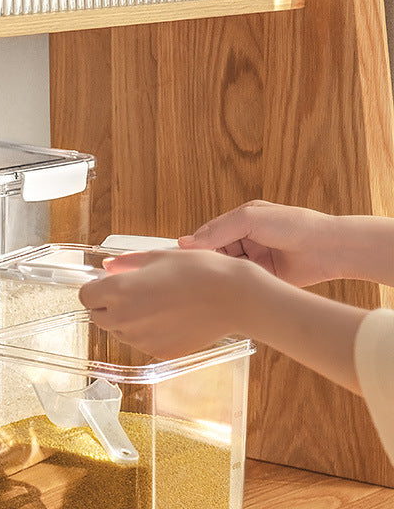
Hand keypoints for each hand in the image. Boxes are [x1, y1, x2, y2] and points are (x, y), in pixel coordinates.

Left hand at [78, 243, 365, 393]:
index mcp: (119, 291)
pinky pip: (141, 342)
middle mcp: (124, 319)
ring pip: (119, 331)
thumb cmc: (199, 270)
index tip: (109, 283)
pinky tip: (170, 318)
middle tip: (135, 292)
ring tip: (156, 304)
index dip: (95, 288)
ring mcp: (140, 340)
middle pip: (97, 316)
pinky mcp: (157, 352)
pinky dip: (148, 332)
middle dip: (108, 305)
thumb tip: (108, 266)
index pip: (85, 296)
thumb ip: (127, 263)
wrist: (234, 298)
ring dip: (127, 319)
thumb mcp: (160, 257)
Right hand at [178, 200, 340, 286]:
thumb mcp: (250, 219)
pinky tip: (224, 290)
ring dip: (218, 275)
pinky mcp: (260, 278)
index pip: (206, 234)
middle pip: (213, 253)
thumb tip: (185, 241)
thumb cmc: (295, 226)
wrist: (328, 249)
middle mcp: (244, 240)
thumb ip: (217, 229)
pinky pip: (238, 282)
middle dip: (205, 262)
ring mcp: (252, 260)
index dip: (194, 247)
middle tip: (193, 274)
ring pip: (224, 269)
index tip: (180, 259)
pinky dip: (231, 286)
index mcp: (240, 221)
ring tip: (208, 282)